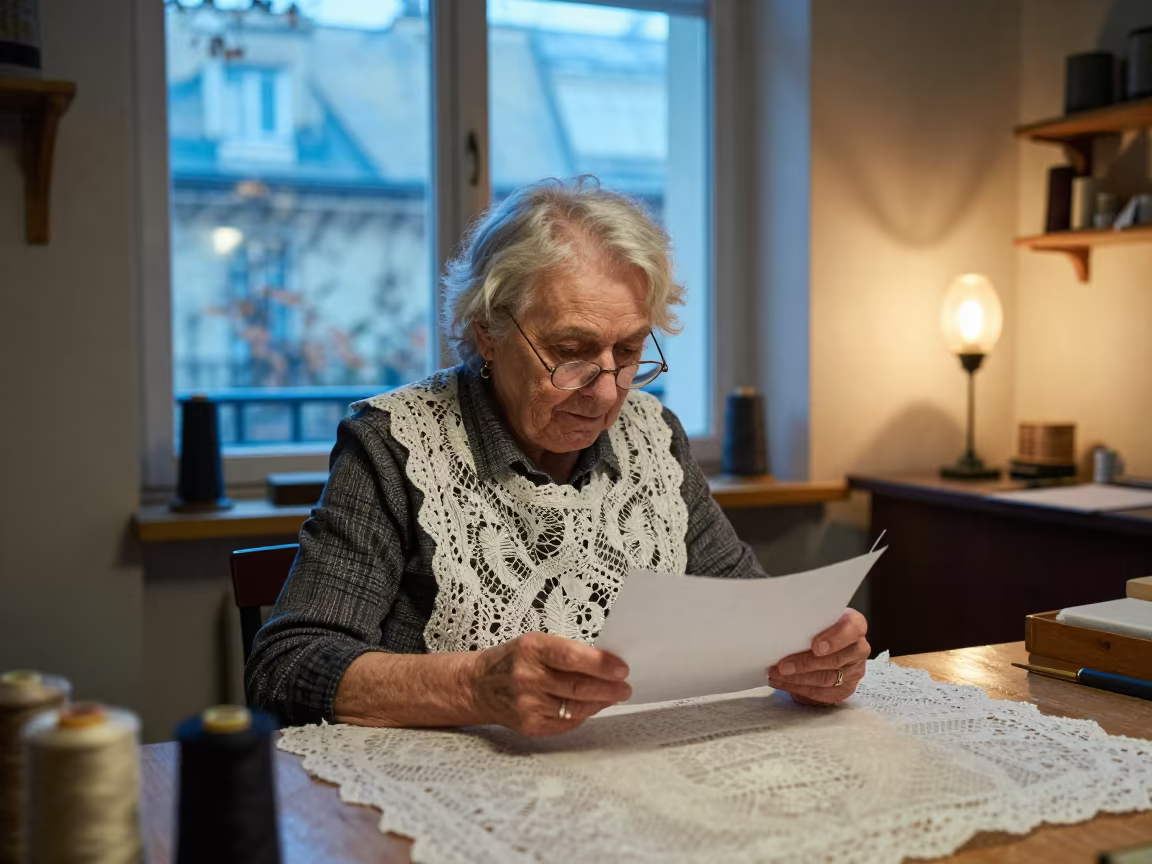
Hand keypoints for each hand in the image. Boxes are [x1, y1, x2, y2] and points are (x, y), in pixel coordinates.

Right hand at [464, 631, 631, 735]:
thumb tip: (606, 664)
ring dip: (600, 702)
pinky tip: (591, 706)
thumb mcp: (535, 643)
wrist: (477, 686)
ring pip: (576, 707)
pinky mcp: (530, 726)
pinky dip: (583, 714)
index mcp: (531, 649)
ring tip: (615, 695)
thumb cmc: (513, 659)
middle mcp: (527, 678)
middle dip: (609, 688)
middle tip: (625, 687)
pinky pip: (567, 722)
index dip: (600, 664)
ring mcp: (528, 705)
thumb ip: (566, 652)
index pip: (571, 657)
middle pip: (578, 687)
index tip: (622, 668)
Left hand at [767, 609, 869, 705]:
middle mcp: (859, 649)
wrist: (828, 643)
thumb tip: (782, 628)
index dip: (835, 638)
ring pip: (827, 679)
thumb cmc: (818, 626)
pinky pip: (823, 693)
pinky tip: (782, 683)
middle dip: (805, 664)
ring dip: (797, 679)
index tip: (815, 646)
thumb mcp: (815, 618)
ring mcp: (854, 671)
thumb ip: (808, 621)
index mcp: (854, 625)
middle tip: (782, 666)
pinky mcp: (845, 688)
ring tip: (776, 675)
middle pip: (836, 659)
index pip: (853, 628)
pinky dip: (799, 688)